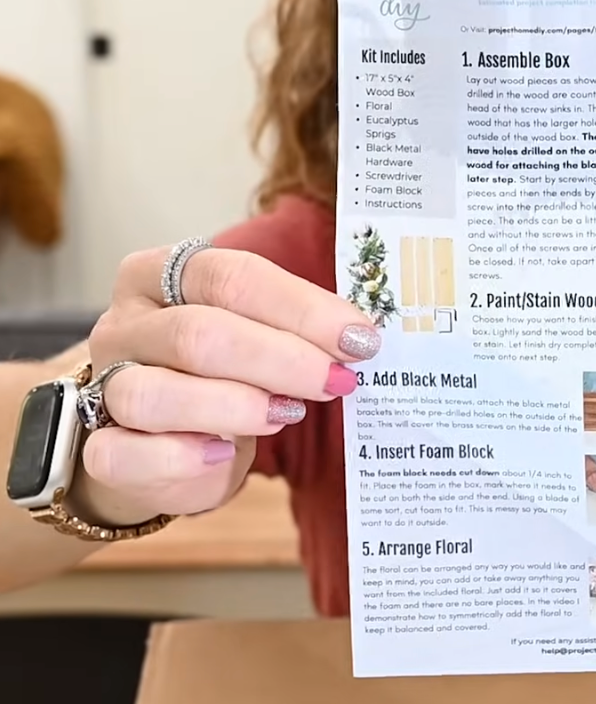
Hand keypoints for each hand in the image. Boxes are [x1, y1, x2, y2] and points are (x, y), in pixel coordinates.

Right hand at [78, 245, 379, 524]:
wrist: (163, 442)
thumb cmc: (221, 375)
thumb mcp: (257, 335)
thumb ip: (295, 329)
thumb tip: (358, 339)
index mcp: (162, 274)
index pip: (232, 276)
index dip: (302, 308)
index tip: (358, 338)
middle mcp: (125, 324)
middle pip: (199, 333)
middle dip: (283, 360)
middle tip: (336, 381)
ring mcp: (103, 385)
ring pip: (154, 394)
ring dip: (235, 406)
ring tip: (286, 415)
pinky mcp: (100, 448)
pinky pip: (123, 454)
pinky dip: (180, 457)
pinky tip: (223, 454)